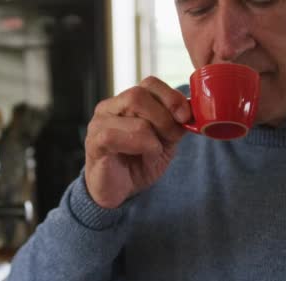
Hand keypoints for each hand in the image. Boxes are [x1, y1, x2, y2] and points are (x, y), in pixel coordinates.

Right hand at [84, 76, 190, 207]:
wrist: (120, 192)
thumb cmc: (139, 164)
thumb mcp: (165, 141)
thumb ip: (175, 123)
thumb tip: (191, 110)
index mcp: (127, 102)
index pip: (149, 84)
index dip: (171, 97)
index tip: (186, 117)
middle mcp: (110, 108)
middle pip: (138, 95)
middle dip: (164, 117)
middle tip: (171, 138)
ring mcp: (99, 124)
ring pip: (132, 115)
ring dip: (153, 137)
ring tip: (154, 152)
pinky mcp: (94, 143)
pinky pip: (115, 136)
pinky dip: (139, 145)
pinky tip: (144, 155)